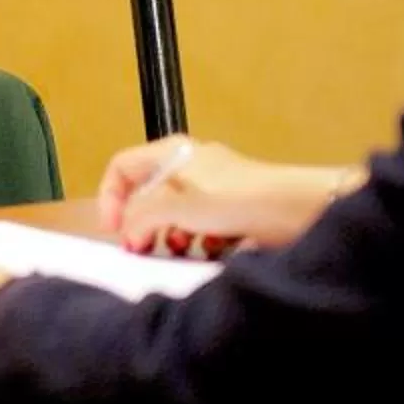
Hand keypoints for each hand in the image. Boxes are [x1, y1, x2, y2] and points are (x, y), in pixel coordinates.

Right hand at [98, 136, 355, 256]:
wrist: (293, 209)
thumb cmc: (235, 198)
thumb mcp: (176, 205)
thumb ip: (141, 216)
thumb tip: (128, 232)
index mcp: (171, 153)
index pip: (122, 167)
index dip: (111, 197)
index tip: (114, 229)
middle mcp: (189, 166)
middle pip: (147, 194)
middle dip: (141, 223)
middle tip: (141, 248)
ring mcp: (211, 188)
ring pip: (174, 214)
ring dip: (171, 235)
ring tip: (179, 249)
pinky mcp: (231, 210)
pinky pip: (201, 227)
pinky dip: (199, 241)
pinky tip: (209, 249)